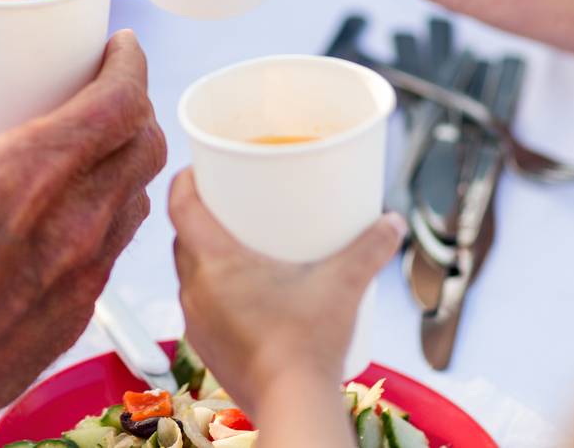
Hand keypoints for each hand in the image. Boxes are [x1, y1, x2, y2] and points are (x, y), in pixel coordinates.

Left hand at [170, 169, 403, 401]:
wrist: (293, 405)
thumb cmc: (310, 343)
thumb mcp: (343, 285)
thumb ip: (369, 249)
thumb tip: (393, 222)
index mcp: (214, 261)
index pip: (180, 205)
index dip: (185, 180)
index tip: (198, 168)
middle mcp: (194, 288)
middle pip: (182, 237)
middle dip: (199, 216)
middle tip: (228, 204)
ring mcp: (195, 321)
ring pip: (188, 273)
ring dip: (204, 256)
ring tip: (236, 247)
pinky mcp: (205, 347)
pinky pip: (198, 305)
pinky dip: (211, 291)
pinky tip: (239, 294)